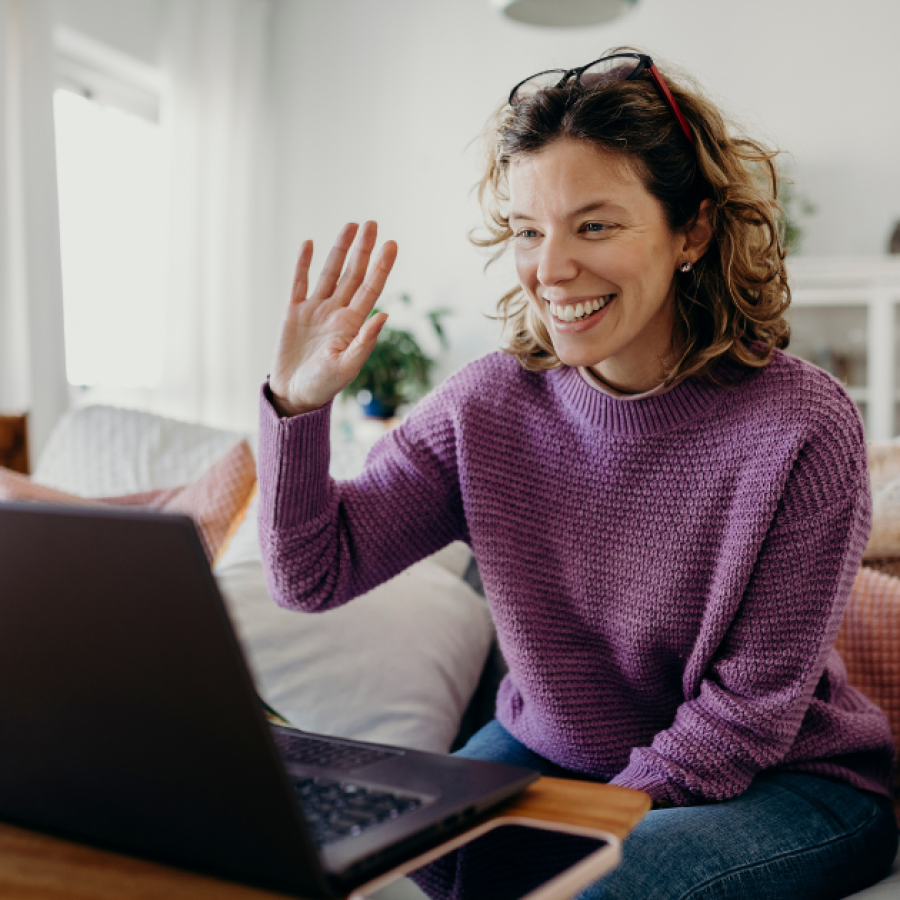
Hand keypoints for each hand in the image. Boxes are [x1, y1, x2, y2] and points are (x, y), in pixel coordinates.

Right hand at [269, 221, 397, 415]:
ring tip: (350, 225)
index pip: (370, 288)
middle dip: (362, 249)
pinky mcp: (293, 313)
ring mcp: (315, 310)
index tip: (392, 243)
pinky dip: (303, 263)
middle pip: (353, 274)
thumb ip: (365, 342)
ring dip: (339, 249)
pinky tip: (310, 243)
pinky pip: (299, 283)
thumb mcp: (347, 367)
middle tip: (372, 223)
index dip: (381, 266)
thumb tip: (384, 315)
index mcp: (352, 324)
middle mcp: (337, 312)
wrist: (294, 396)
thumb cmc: (324, 386)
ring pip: (329, 273)